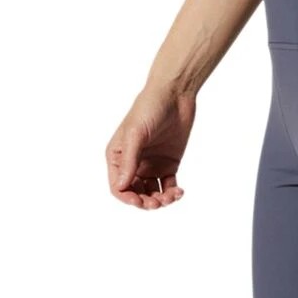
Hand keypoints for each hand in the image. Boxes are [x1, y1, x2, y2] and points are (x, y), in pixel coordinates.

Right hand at [105, 86, 196, 208]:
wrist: (174, 95)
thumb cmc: (149, 108)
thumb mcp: (135, 134)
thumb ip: (129, 160)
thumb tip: (121, 186)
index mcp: (118, 156)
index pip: (118, 187)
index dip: (127, 198)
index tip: (140, 201)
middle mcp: (133, 163)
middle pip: (135, 193)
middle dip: (145, 202)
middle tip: (157, 202)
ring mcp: (151, 165)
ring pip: (152, 193)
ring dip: (160, 200)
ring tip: (171, 196)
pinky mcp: (168, 165)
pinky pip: (168, 186)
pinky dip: (173, 193)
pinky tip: (179, 192)